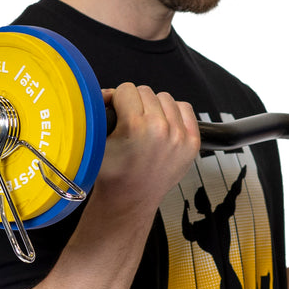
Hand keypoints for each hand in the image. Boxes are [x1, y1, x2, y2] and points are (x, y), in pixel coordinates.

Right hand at [94, 84, 200, 216]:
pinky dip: (174, 113)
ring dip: (154, 107)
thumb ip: (100, 112)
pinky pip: (185, 108)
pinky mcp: (192, 143)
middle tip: (129, 122)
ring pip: (165, 98)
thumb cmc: (112, 175)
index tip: (115, 112)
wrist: (131, 199)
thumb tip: (108, 93)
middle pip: (145, 91)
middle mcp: (161, 130)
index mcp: (136, 127)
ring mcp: (180, 136)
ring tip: (146, 126)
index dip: (116, 100)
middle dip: (134, 103)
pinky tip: (163, 127)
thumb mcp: (96, 142)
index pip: (125, 89)